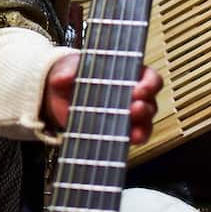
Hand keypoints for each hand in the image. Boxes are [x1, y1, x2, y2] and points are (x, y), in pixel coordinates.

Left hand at [42, 58, 162, 145]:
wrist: (60, 95)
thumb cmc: (73, 75)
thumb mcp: (68, 68)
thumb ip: (67, 72)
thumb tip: (63, 78)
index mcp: (129, 74)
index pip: (150, 77)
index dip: (148, 84)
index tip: (139, 90)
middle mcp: (134, 96)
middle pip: (150, 103)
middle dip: (145, 108)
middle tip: (135, 109)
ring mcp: (128, 116)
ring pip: (144, 125)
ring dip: (141, 129)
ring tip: (133, 133)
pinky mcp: (117, 133)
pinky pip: (128, 140)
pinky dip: (127, 143)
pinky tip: (122, 144)